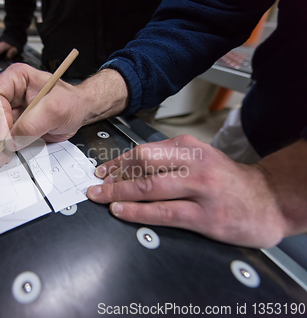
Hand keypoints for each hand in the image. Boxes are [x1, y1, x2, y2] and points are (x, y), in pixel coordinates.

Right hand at [0, 64, 127, 165]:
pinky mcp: (11, 125)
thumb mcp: (55, 109)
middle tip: (0, 146)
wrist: (79, 112)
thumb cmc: (70, 102)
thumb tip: (12, 140)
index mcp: (16, 78)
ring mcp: (8, 109)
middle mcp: (8, 92)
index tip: (4, 134)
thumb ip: (32, 124)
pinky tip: (6, 155)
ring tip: (3, 155)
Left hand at [87, 134, 288, 247]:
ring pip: (148, 188)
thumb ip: (170, 160)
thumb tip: (130, 168)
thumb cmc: (227, 181)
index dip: (118, 162)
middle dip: (113, 176)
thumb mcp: (200, 159)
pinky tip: (121, 211)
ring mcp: (200, 189)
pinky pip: (163, 213)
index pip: (144, 151)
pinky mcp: (205, 216)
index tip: (102, 171)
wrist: (267, 200)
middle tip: (96, 185)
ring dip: (118, 194)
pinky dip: (137, 212)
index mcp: (190, 148)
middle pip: (142, 165)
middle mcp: (194, 164)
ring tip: (101, 198)